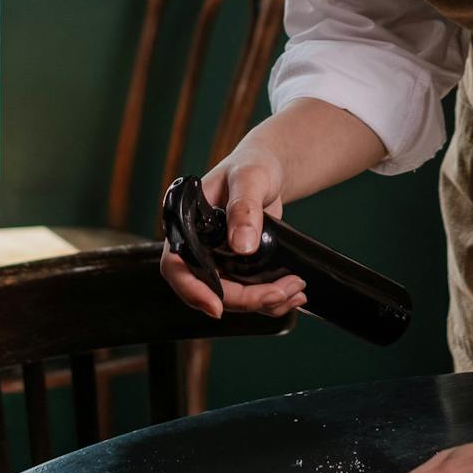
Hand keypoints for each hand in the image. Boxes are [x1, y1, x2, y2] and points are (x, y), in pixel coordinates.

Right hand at [159, 146, 306, 321]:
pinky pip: (250, 293)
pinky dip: (272, 299)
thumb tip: (242, 247)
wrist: (269, 170)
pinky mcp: (239, 268)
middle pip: (211, 290)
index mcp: (187, 226)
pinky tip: (295, 293)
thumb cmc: (252, 165)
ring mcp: (218, 261)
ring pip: (233, 298)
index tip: (216, 307)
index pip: (176, 266)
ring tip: (296, 290)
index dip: (192, 290)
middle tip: (281, 293)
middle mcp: (198, 248)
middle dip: (247, 299)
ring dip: (264, 302)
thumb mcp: (249, 178)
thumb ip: (243, 208)